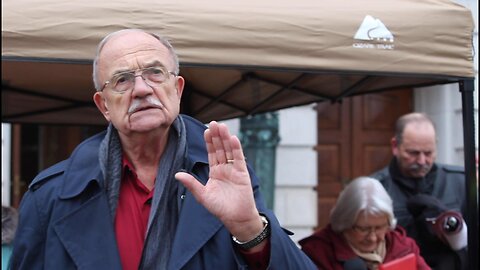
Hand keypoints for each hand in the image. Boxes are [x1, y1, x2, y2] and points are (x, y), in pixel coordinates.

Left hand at [175, 121, 263, 239]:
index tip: (206, 130)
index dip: (209, 142)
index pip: (211, 153)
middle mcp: (225, 169)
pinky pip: (239, 159)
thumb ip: (191, 183)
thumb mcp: (203, 195)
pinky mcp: (243, 174)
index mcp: (215, 172)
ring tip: (222, 126)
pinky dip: (236, 149)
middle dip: (216, 136)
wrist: (236, 218)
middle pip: (220, 149)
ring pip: (229, 151)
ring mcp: (234, 170)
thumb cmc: (220, 208)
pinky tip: (233, 139)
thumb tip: (177, 174)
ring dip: (225, 139)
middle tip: (213, 122)